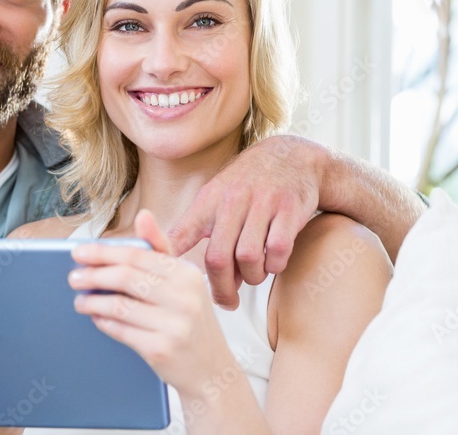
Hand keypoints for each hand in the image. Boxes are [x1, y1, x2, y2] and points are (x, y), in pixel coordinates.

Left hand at [69, 211, 236, 398]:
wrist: (212, 370)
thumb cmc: (191, 321)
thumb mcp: (184, 283)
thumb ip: (160, 249)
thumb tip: (143, 215)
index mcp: (187, 274)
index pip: (137, 255)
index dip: (104, 252)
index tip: (79, 252)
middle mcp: (184, 297)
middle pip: (126, 277)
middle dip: (94, 275)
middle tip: (73, 277)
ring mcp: (175, 325)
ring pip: (120, 305)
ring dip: (93, 302)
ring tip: (80, 300)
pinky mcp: (162, 349)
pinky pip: (122, 330)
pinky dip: (104, 322)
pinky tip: (96, 318)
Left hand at [168, 135, 323, 307]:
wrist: (291, 156)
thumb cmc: (248, 186)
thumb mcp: (217, 198)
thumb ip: (205, 235)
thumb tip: (196, 278)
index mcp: (208, 200)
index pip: (180, 234)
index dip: (168, 260)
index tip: (167, 285)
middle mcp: (232, 200)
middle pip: (217, 258)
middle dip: (221, 288)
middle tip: (227, 302)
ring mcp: (261, 203)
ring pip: (248, 258)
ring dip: (252, 276)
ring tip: (254, 274)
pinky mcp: (289, 209)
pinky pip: (277, 251)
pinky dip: (275, 265)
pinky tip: (274, 261)